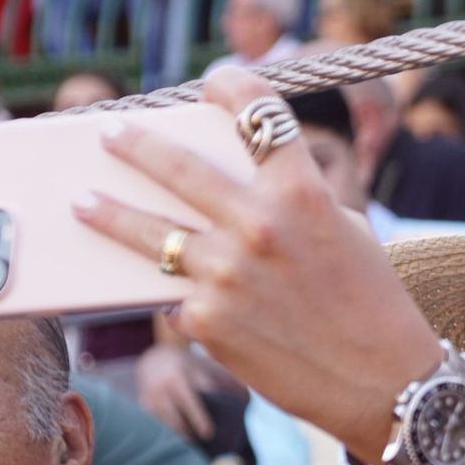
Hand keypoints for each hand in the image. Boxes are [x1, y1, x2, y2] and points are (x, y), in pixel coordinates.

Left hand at [74, 69, 444, 463]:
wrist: (381, 381)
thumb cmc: (371, 301)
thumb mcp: (344, 229)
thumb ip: (293, 198)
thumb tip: (240, 183)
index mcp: (302, 192)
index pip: (256, 112)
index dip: (231, 85)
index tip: (213, 82)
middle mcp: (257, 225)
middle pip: (176, 165)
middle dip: (135, 145)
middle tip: (110, 135)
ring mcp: (224, 273)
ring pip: (148, 231)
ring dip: (108, 212)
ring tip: (82, 201)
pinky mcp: (205, 320)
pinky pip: (175, 293)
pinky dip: (177, 290)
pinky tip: (170, 291)